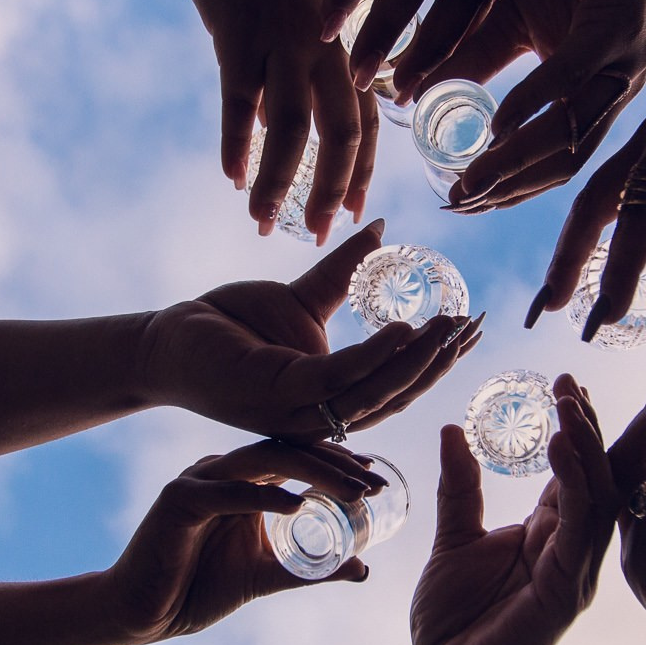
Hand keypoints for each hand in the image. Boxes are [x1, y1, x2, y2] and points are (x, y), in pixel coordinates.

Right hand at [103, 440, 380, 642]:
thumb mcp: (267, 575)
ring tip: (350, 489)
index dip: (337, 462)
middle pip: (285, 450)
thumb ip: (311, 569)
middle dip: (334, 463)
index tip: (377, 476)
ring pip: (262, 461)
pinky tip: (298, 504)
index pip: (297, 457)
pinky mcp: (178, 501)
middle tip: (374, 481)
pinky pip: (227, 492)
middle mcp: (222, 471)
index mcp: (243, 481)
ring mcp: (198, 480)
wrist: (143, 614)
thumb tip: (362, 568)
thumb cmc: (199, 588)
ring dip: (310, 472)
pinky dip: (264, 496)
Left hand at [140, 219, 483, 441]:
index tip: (473, 322)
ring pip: (375, 392)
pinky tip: (406, 327)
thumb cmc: (228, 325)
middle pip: (396, 394)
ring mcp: (300, 412)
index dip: (436, 357)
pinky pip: (339, 378)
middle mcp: (321, 416)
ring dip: (419, 360)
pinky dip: (376, 355)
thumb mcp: (301, 297)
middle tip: (478, 324)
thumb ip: (344, 272)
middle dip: (441, 361)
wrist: (167, 338)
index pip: (396, 383)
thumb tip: (382, 228)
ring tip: (453, 324)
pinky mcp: (278, 394)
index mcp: (331, 398)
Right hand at [171, 0, 378, 236]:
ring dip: (278, 181)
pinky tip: (232, 177)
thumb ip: (304, 73)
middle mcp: (322, 45)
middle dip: (330, 189)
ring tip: (262, 221)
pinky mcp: (237, 34)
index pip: (364, 119)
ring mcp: (281, 39)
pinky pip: (239, 100)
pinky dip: (236, 143)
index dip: (361, 171)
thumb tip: (285, 133)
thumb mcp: (302, 21)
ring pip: (289, 126)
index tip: (351, 214)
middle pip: (339, 131)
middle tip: (316, 234)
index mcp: (343, 44)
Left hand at [410, 376, 615, 644]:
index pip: (584, 467)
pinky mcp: (566, 590)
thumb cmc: (451, 624)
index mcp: (552, 531)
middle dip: (640, 426)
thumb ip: (460, 487)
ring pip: (603, 494)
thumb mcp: (452, 540)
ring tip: (573, 399)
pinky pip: (579, 528)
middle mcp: (575, 546)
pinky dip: (575, 483)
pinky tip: (563, 445)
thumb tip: (455, 428)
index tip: (569, 377)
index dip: (585, 423)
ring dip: (592, 443)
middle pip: (617, 474)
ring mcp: (576, 568)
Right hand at [425, 0, 645, 209]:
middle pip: (563, 162)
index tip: (458, 200)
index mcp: (595, 92)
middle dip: (508, 188)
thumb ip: (473, 60)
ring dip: (516, 160)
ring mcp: (625, 63)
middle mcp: (617, 89)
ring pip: (569, 131)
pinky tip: (496, 122)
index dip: (507, 187)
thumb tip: (415, 95)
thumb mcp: (509, 17)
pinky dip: (531, 103)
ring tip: (471, 178)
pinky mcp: (620, 26)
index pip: (554, 161)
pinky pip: (570, 76)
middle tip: (458, 200)